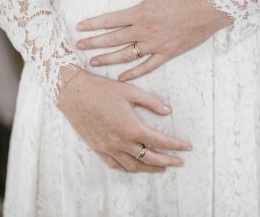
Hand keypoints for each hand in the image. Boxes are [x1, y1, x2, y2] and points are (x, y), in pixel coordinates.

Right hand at [57, 66, 192, 172]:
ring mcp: (107, 148)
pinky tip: (134, 166)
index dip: (176, 145)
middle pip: (149, 158)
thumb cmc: (101, 89)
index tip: (187, 148)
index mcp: (131, 128)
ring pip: (132, 166)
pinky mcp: (97, 148)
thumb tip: (167, 111)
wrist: (72, 92)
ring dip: (149, 169)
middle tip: (179, 162)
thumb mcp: (130, 91)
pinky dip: (127, 168)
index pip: (160, 141)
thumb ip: (151, 102)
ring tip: (161, 168)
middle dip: (167, 161)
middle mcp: (120, 142)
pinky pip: (115, 165)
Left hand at [75, 0, 232, 81]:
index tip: (79, 28)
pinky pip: (148, 67)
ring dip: (109, 59)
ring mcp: (156, 45)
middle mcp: (145, 31)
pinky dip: (134, 73)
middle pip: (114, 39)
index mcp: (141, 12)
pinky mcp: (168, 54)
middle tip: (79, 47)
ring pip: (127, 55)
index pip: (110, 20)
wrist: (213, 6)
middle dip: (94, 43)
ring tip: (94, 63)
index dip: (92, 24)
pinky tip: (122, 77)